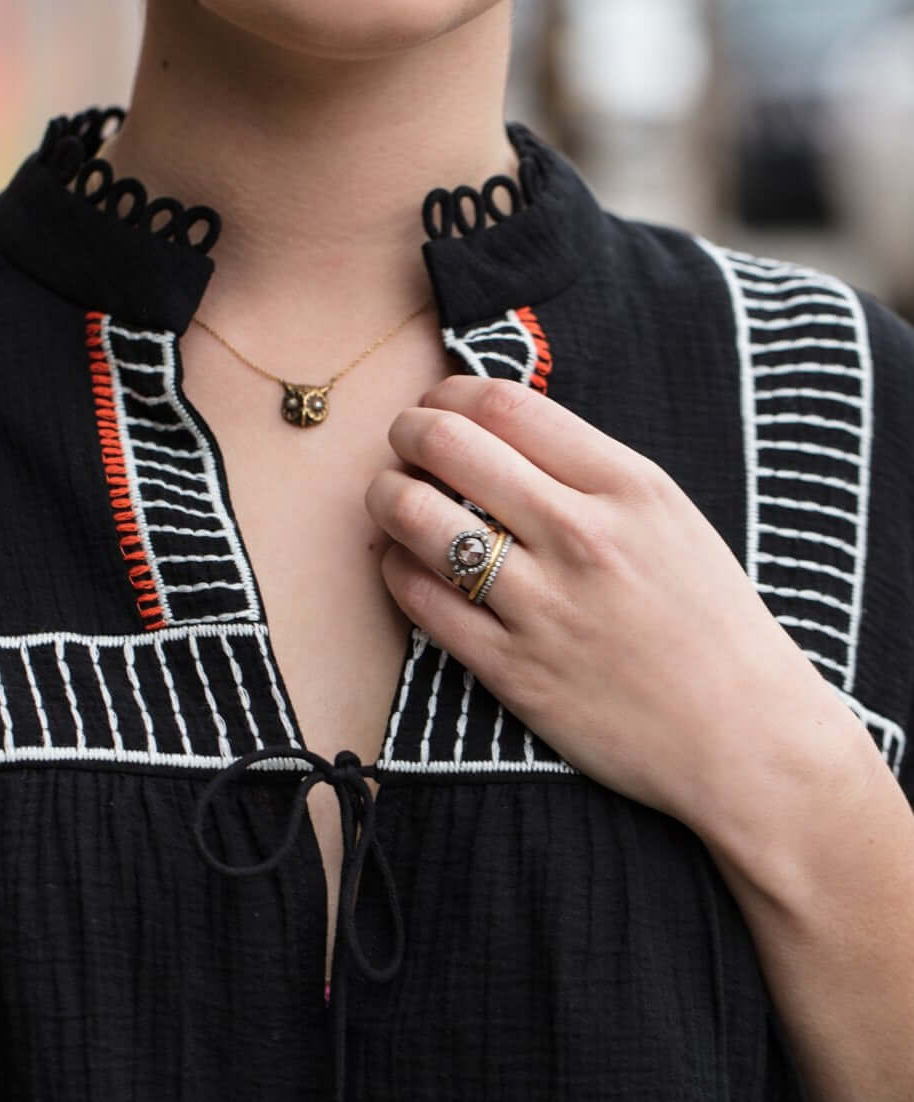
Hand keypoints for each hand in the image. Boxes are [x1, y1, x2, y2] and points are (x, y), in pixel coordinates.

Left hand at [364, 375, 860, 841]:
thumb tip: (495, 429)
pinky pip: (418, 598)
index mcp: (627, 486)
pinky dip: (396, 569)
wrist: (747, 739)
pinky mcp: (512, 670)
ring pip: (415, 517)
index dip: (449, 393)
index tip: (437, 404)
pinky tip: (405, 563)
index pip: (504, 404)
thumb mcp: (669, 518)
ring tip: (390, 500)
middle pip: (447, 444)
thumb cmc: (710, 622)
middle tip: (404, 445)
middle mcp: (581, 535)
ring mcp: (542, 605)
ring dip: (385, 497)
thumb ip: (588, 471)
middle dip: (406, 433)